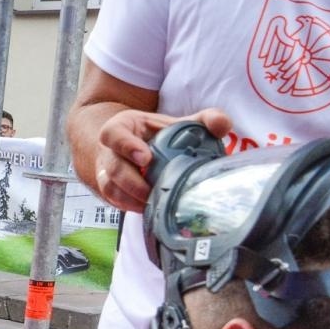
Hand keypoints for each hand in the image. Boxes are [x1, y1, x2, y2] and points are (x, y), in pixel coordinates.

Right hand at [92, 107, 231, 212]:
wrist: (137, 145)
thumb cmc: (158, 135)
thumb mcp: (178, 122)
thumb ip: (205, 119)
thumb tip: (222, 126)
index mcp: (122, 128)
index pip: (113, 134)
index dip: (126, 146)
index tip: (145, 159)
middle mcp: (110, 151)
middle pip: (113, 167)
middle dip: (131, 182)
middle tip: (153, 191)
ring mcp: (107, 172)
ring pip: (110, 187)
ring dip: (131, 199)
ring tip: (154, 203)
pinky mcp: (111, 190)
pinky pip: (115, 201)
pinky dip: (131, 207)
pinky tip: (150, 209)